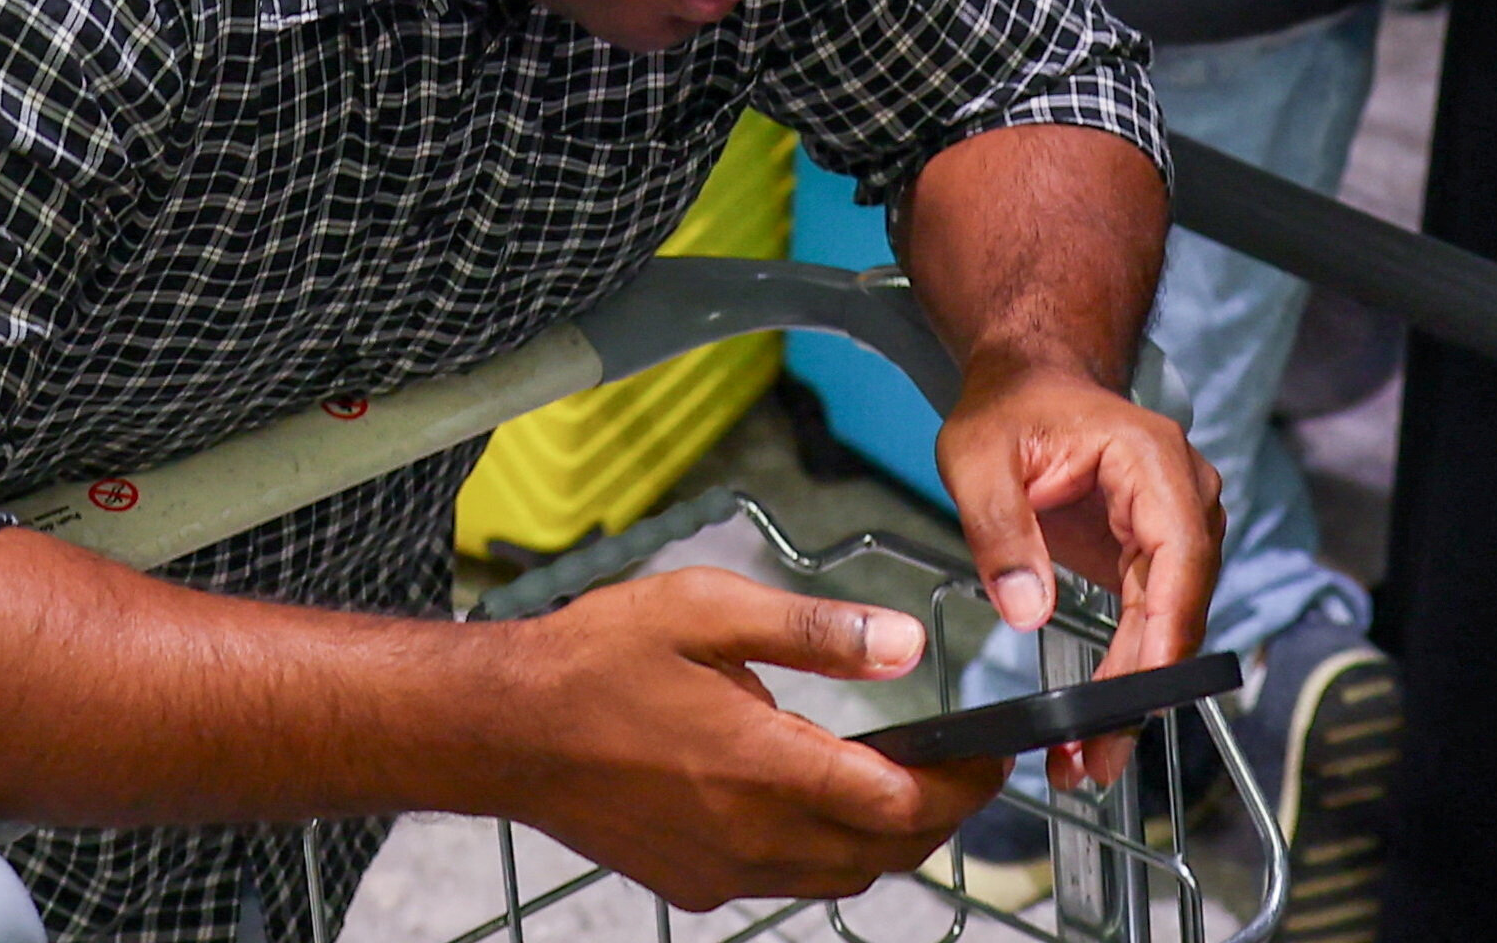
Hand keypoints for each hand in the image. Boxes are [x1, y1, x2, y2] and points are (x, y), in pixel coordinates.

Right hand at [472, 569, 1004, 907]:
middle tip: (959, 768)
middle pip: (886, 853)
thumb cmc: (595, 659)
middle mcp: (752, 836)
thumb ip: (814, 631)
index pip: (902, 802)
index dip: (963, 784)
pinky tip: (806, 801)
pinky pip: (785, 882)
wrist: (504, 730)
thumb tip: (905, 643)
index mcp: (765, 766)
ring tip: (894, 782)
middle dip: (940, 817)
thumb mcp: (707, 610)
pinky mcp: (695, 886)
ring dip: (884, 840)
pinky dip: (822, 852)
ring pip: (840, 877)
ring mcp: (723, 871)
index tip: (992, 753)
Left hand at [936, 359, 1224, 794]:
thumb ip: (1000, 530)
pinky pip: (1149, 623)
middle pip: (1179, 607)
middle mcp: (1184, 499)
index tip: (1139, 694)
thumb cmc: (1008, 408)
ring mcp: (1176, 529)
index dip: (1165, 633)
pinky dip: (1126, 672)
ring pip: (1168, 626)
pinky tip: (1096, 721)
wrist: (1029, 383)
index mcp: (1153, 462)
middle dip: (1142, 686)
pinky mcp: (1154, 558)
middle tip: (1095, 755)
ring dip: (1134, 693)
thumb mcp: (978, 458)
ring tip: (1089, 758)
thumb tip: (1026, 610)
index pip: (1179, 558)